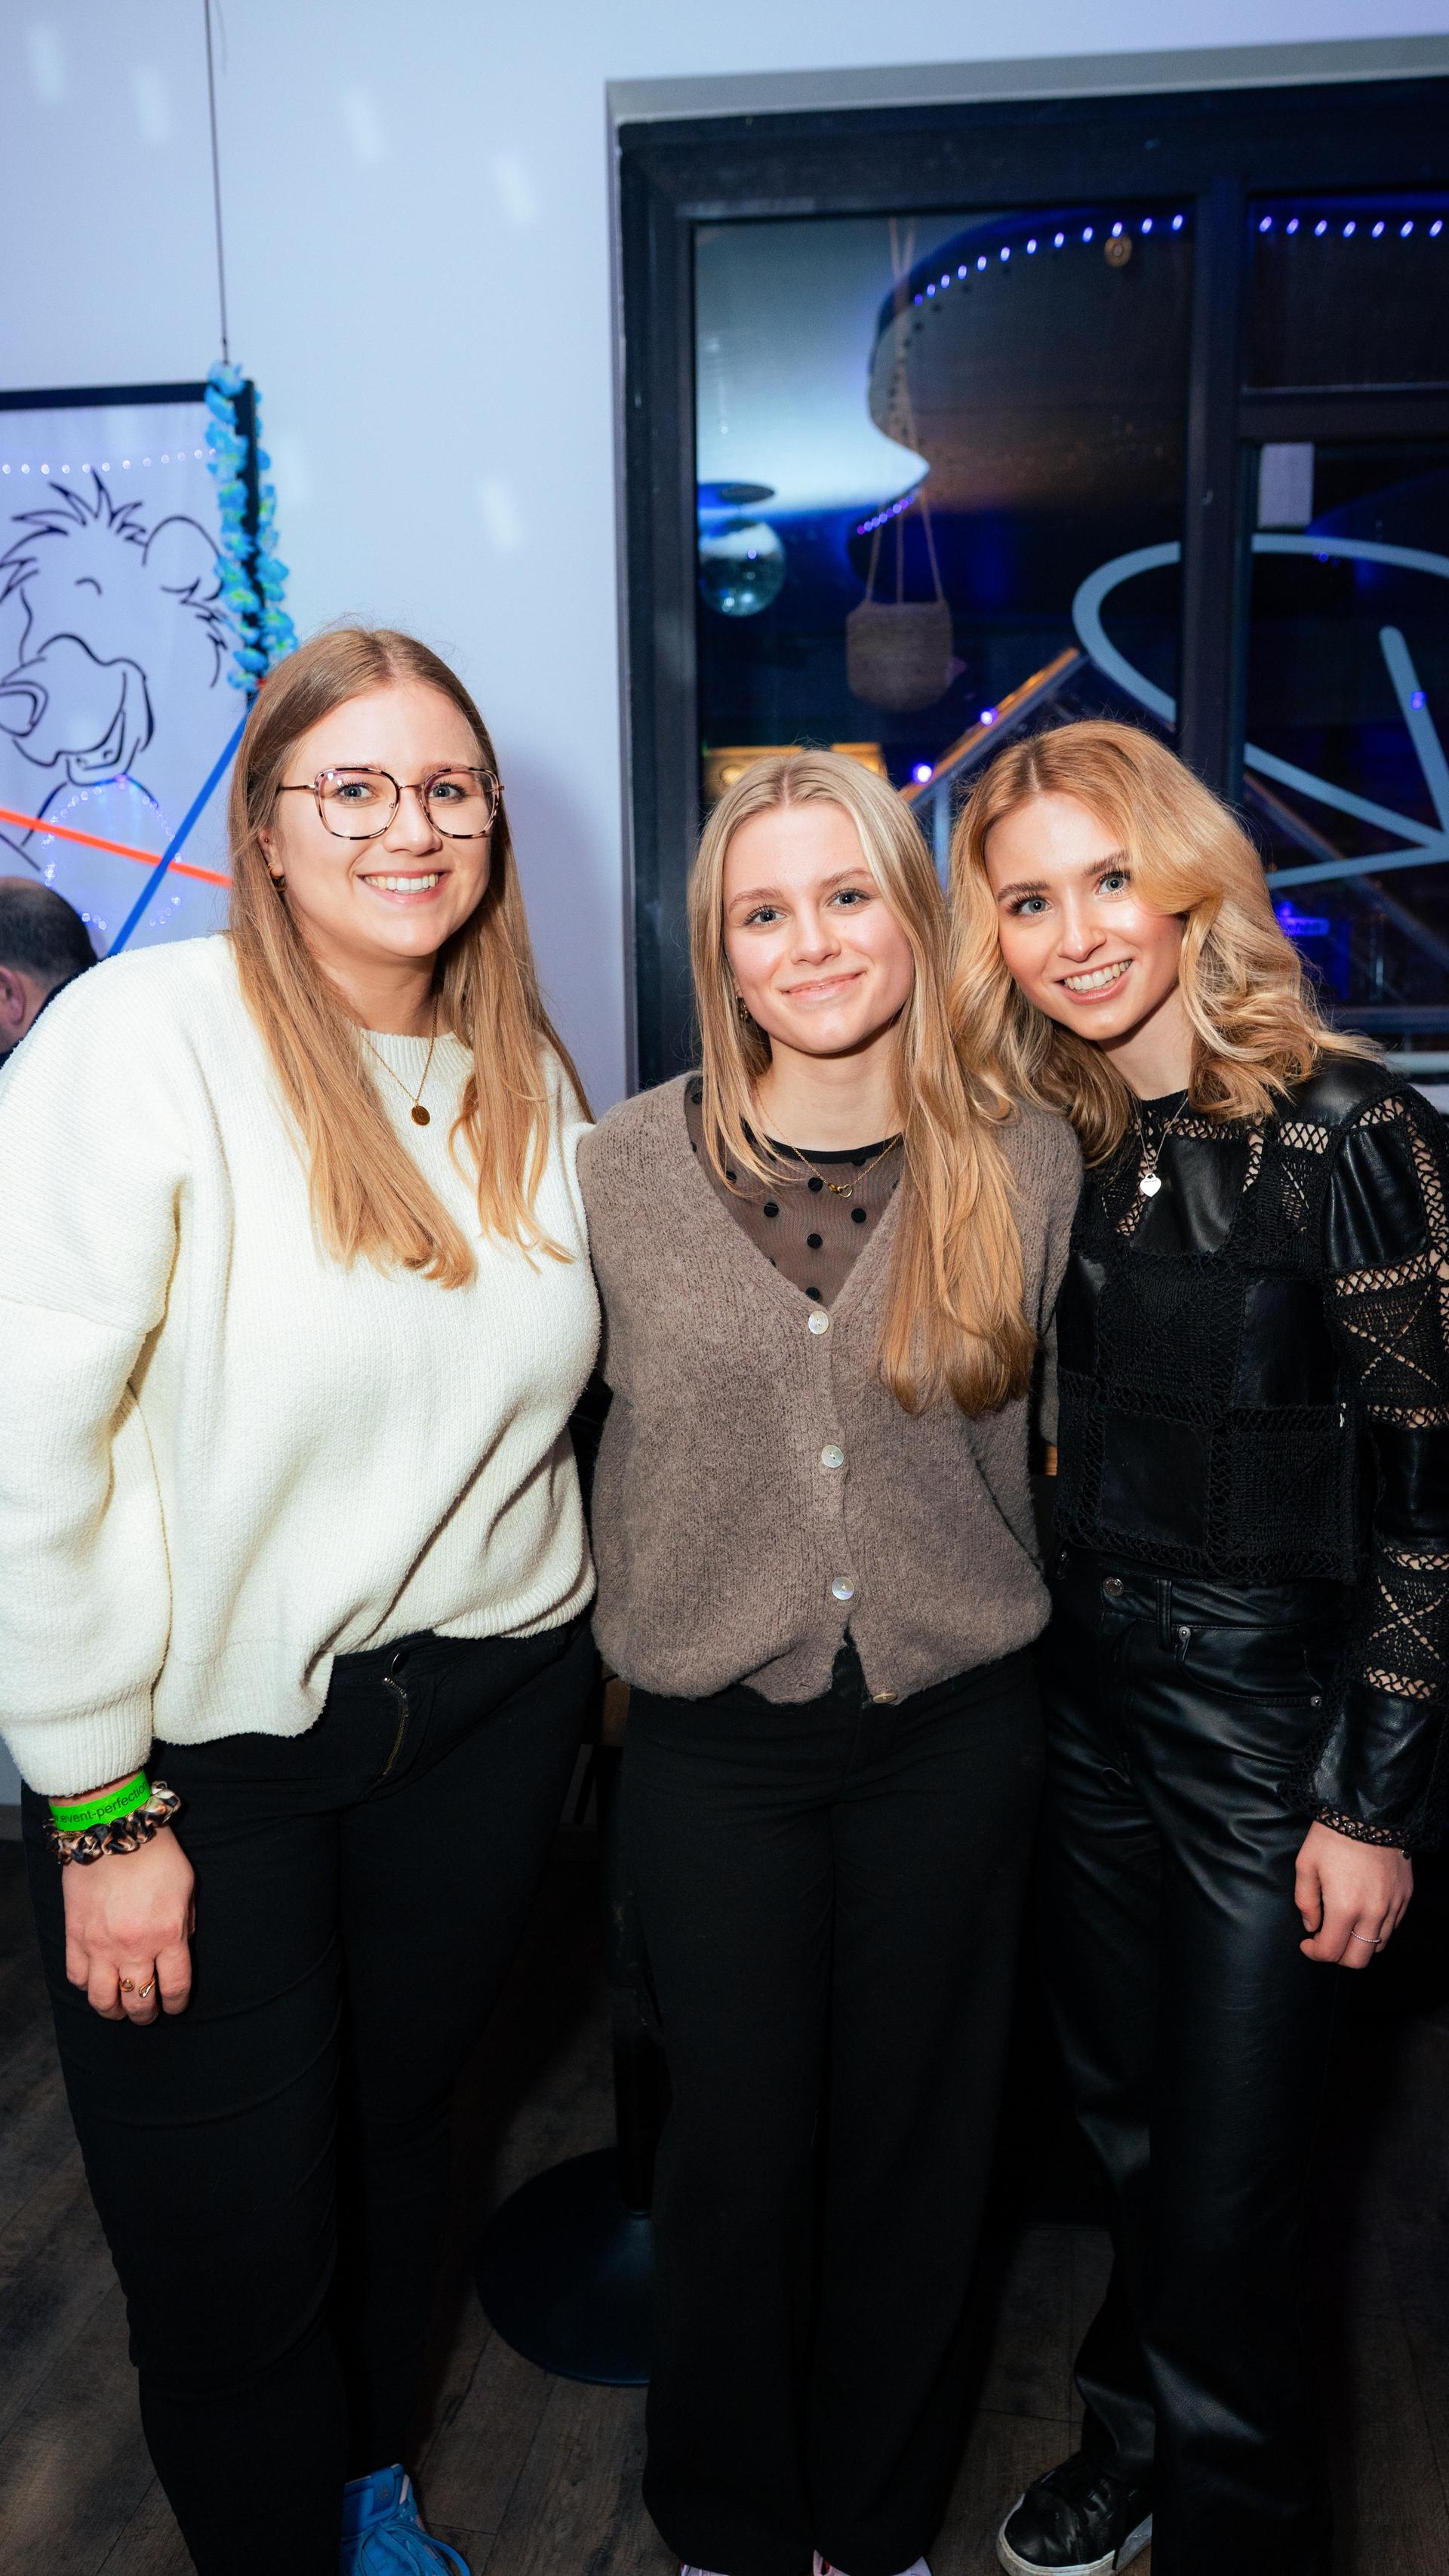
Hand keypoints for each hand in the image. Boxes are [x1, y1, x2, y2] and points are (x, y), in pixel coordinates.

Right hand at [63, 1827, 194, 2023]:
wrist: (113, 1829)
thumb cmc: (157, 1855)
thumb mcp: (187, 1888)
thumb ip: (185, 1924)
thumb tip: (179, 1950)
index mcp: (169, 1936)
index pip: (175, 1987)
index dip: (176, 2004)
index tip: (174, 2006)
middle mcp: (134, 1948)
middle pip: (139, 2001)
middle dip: (145, 2013)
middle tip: (146, 2012)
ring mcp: (100, 1945)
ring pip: (103, 2000)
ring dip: (113, 2011)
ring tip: (118, 2008)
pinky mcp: (75, 1936)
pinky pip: (77, 1977)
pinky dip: (86, 1986)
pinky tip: (95, 1981)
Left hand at [1294, 1819, 1411, 1968]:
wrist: (1369, 1812)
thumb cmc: (1333, 1836)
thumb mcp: (1306, 1865)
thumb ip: (1305, 1901)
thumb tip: (1311, 1926)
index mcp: (1345, 1907)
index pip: (1331, 1951)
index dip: (1314, 1953)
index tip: (1307, 1943)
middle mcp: (1373, 1912)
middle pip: (1358, 1960)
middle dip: (1338, 1957)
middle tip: (1325, 1941)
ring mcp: (1393, 1906)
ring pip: (1378, 1946)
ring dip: (1358, 1944)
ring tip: (1344, 1927)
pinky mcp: (1405, 1896)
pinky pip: (1392, 1927)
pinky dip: (1376, 1930)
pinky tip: (1363, 1915)